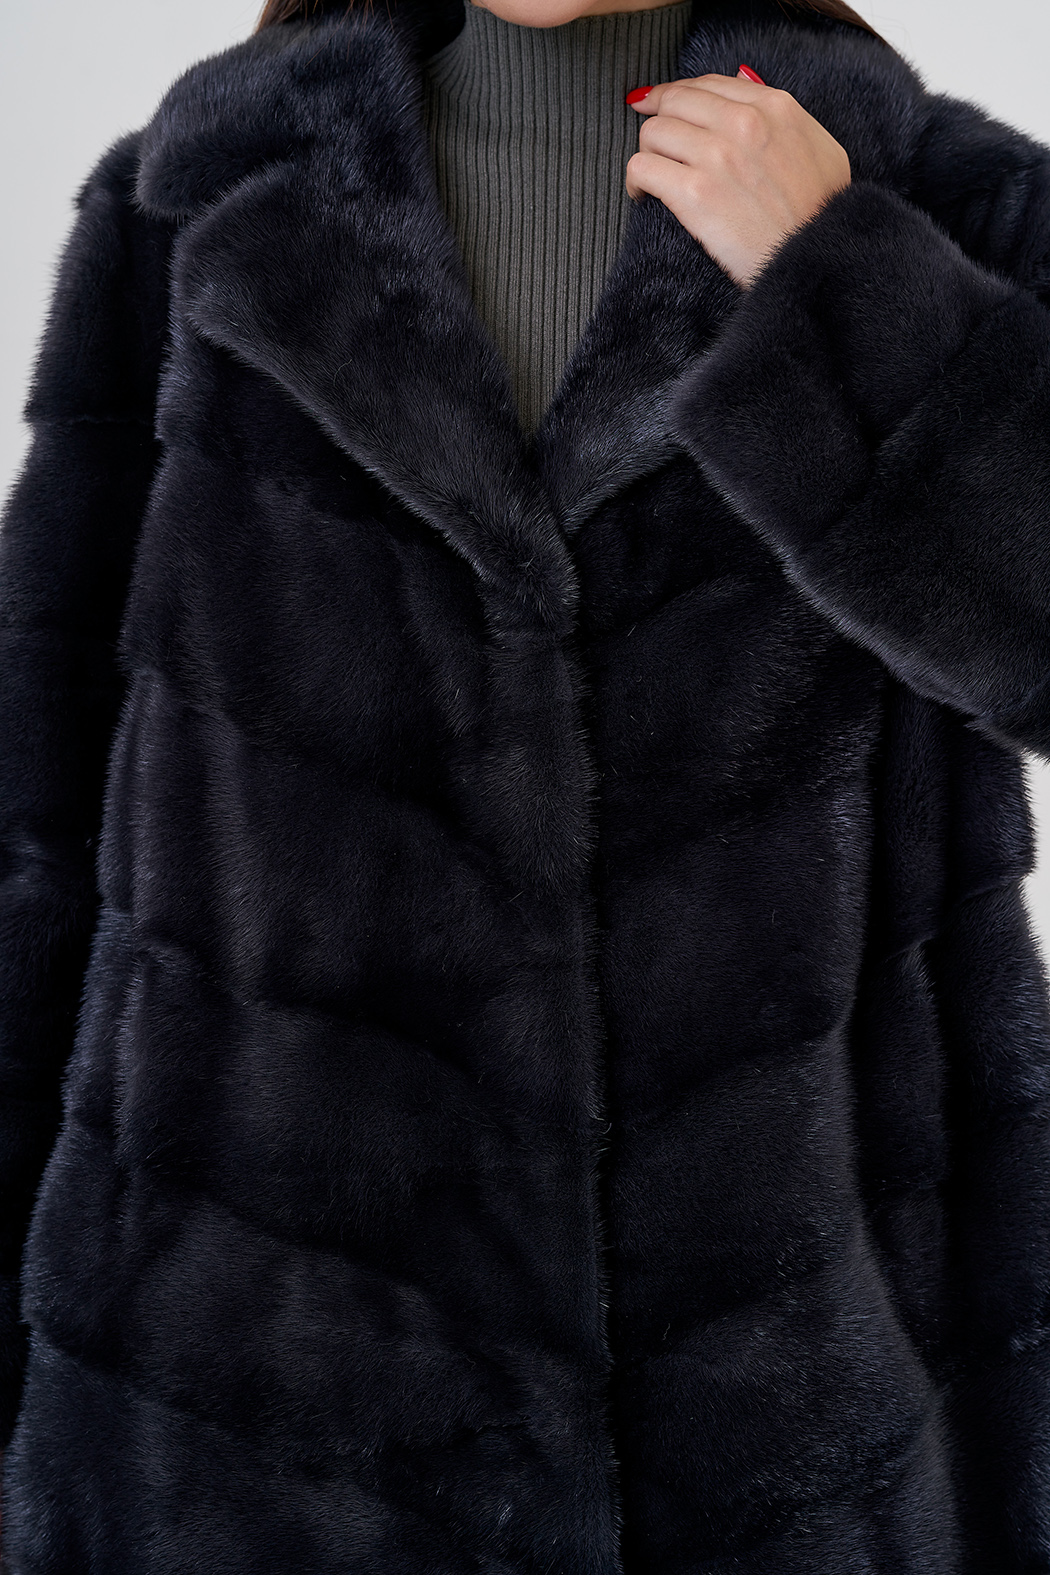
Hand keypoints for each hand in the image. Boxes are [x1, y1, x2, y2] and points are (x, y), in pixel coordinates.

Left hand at [625, 69, 850, 287]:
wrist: (813, 260)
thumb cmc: (821, 212)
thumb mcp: (821, 148)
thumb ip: (785, 115)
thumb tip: (744, 82)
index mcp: (773, 107)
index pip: (708, 84)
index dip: (679, 94)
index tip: (660, 105)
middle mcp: (742, 123)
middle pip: (674, 101)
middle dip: (659, 120)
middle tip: (656, 146)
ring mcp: (717, 157)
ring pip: (653, 132)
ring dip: (648, 153)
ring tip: (654, 175)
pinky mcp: (694, 195)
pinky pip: (642, 168)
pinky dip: (635, 180)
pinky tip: (643, 194)